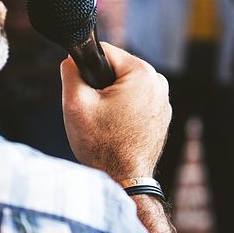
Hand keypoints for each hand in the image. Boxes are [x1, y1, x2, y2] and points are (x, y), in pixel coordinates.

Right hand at [61, 43, 170, 179]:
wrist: (125, 180)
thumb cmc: (102, 145)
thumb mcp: (75, 103)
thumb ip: (70, 72)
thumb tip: (71, 60)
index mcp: (142, 72)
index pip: (105, 52)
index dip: (87, 69)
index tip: (84, 91)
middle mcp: (158, 83)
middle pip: (116, 70)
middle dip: (100, 87)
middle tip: (94, 112)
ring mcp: (163, 101)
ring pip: (124, 87)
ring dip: (111, 100)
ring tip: (104, 124)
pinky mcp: (161, 117)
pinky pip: (135, 103)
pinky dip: (123, 113)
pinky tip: (116, 131)